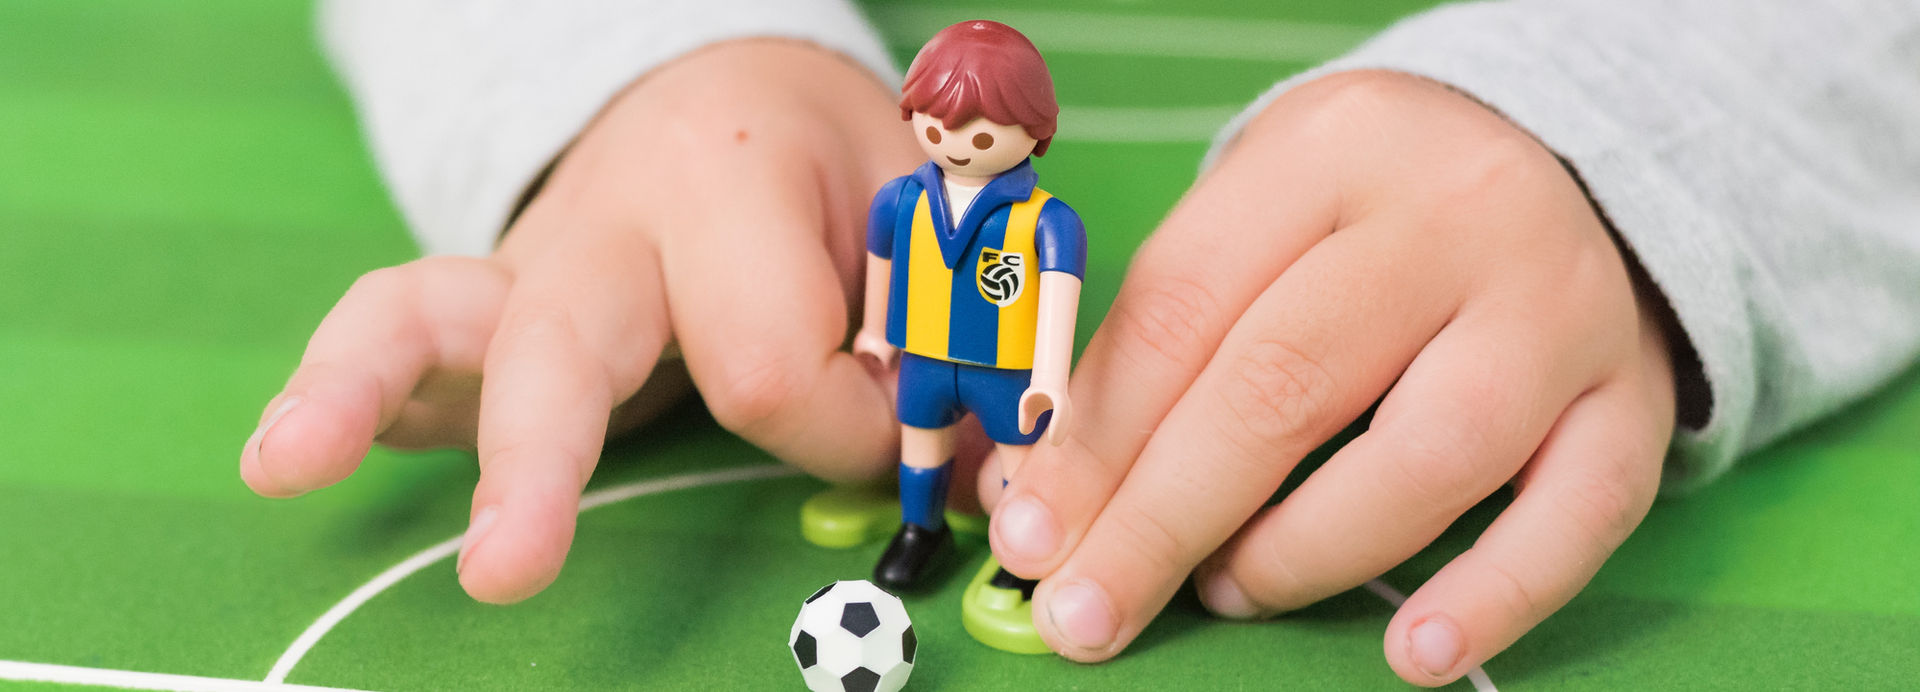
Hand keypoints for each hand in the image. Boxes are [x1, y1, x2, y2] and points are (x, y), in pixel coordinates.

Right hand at [238, 40, 919, 603]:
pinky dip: (366, 400)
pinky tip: (301, 455)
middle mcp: (609, 224)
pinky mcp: (486, 308)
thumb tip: (976, 469)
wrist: (724, 95)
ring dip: (360, 395)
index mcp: (730, 183)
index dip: (849, 428)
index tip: (904, 427)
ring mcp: (530, 268)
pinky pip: (405, 341)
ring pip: (425, 316)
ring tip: (285, 464)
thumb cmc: (831, 163)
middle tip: (506, 570)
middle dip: (538, 464)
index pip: (773, 367)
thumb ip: (943, 326)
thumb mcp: (920, 211)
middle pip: (564, 347)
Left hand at [990, 71, 1676, 684]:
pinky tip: (1414, 650)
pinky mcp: (1631, 396)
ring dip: (1305, 551)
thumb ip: (1158, 344)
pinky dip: (1495, 596)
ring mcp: (1556, 308)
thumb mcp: (1254, 220)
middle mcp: (1451, 218)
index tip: (1032, 531)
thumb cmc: (1364, 214)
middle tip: (1090, 606)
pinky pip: (1580, 512)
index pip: (1184, 305)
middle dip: (1164, 517)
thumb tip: (1045, 496)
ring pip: (1430, 452)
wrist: (1562, 163)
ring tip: (1232, 589)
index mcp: (1327, 152)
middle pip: (1285, 383)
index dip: (1096, 435)